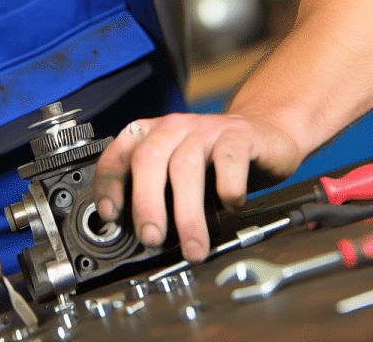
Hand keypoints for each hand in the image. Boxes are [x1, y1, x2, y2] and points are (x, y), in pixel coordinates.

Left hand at [92, 112, 301, 262]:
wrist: (264, 133)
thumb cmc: (215, 160)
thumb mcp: (178, 173)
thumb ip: (160, 193)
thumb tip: (141, 234)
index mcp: (151, 134)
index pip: (118, 154)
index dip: (109, 185)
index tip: (110, 215)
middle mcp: (173, 127)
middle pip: (148, 159)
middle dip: (146, 203)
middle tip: (151, 238)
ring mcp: (205, 128)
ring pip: (186, 166)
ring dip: (187, 213)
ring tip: (192, 246)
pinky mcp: (238, 135)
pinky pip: (228, 160)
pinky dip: (228, 188)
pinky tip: (231, 206)